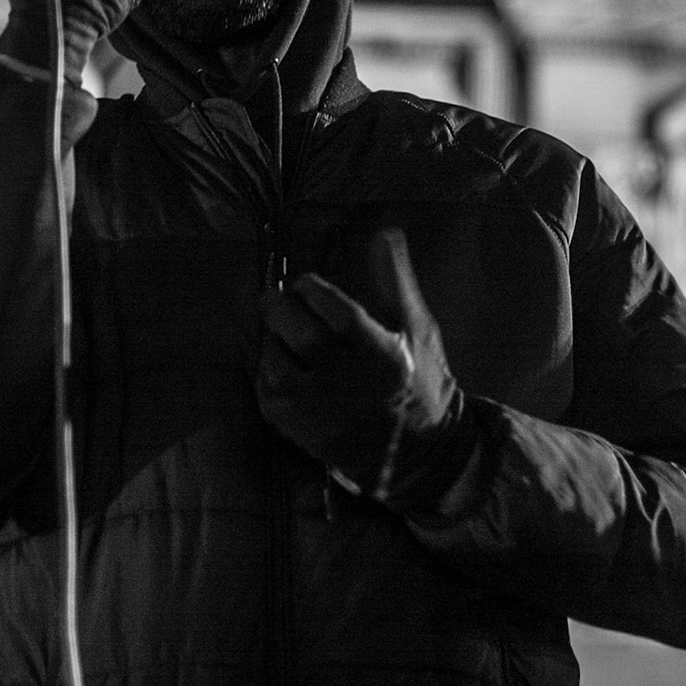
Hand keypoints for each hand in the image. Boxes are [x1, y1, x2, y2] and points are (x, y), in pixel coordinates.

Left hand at [257, 229, 466, 502]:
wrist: (421, 453)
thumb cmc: (421, 381)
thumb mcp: (418, 329)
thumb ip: (396, 280)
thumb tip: (384, 231)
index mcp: (383, 356)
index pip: (337, 311)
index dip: (313, 289)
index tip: (306, 283)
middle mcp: (350, 385)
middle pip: (300, 334)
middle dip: (281, 308)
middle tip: (276, 299)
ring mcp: (322, 413)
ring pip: (275, 364)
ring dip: (270, 341)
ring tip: (279, 331)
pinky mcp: (303, 433)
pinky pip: (266, 394)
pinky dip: (264, 374)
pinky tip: (277, 362)